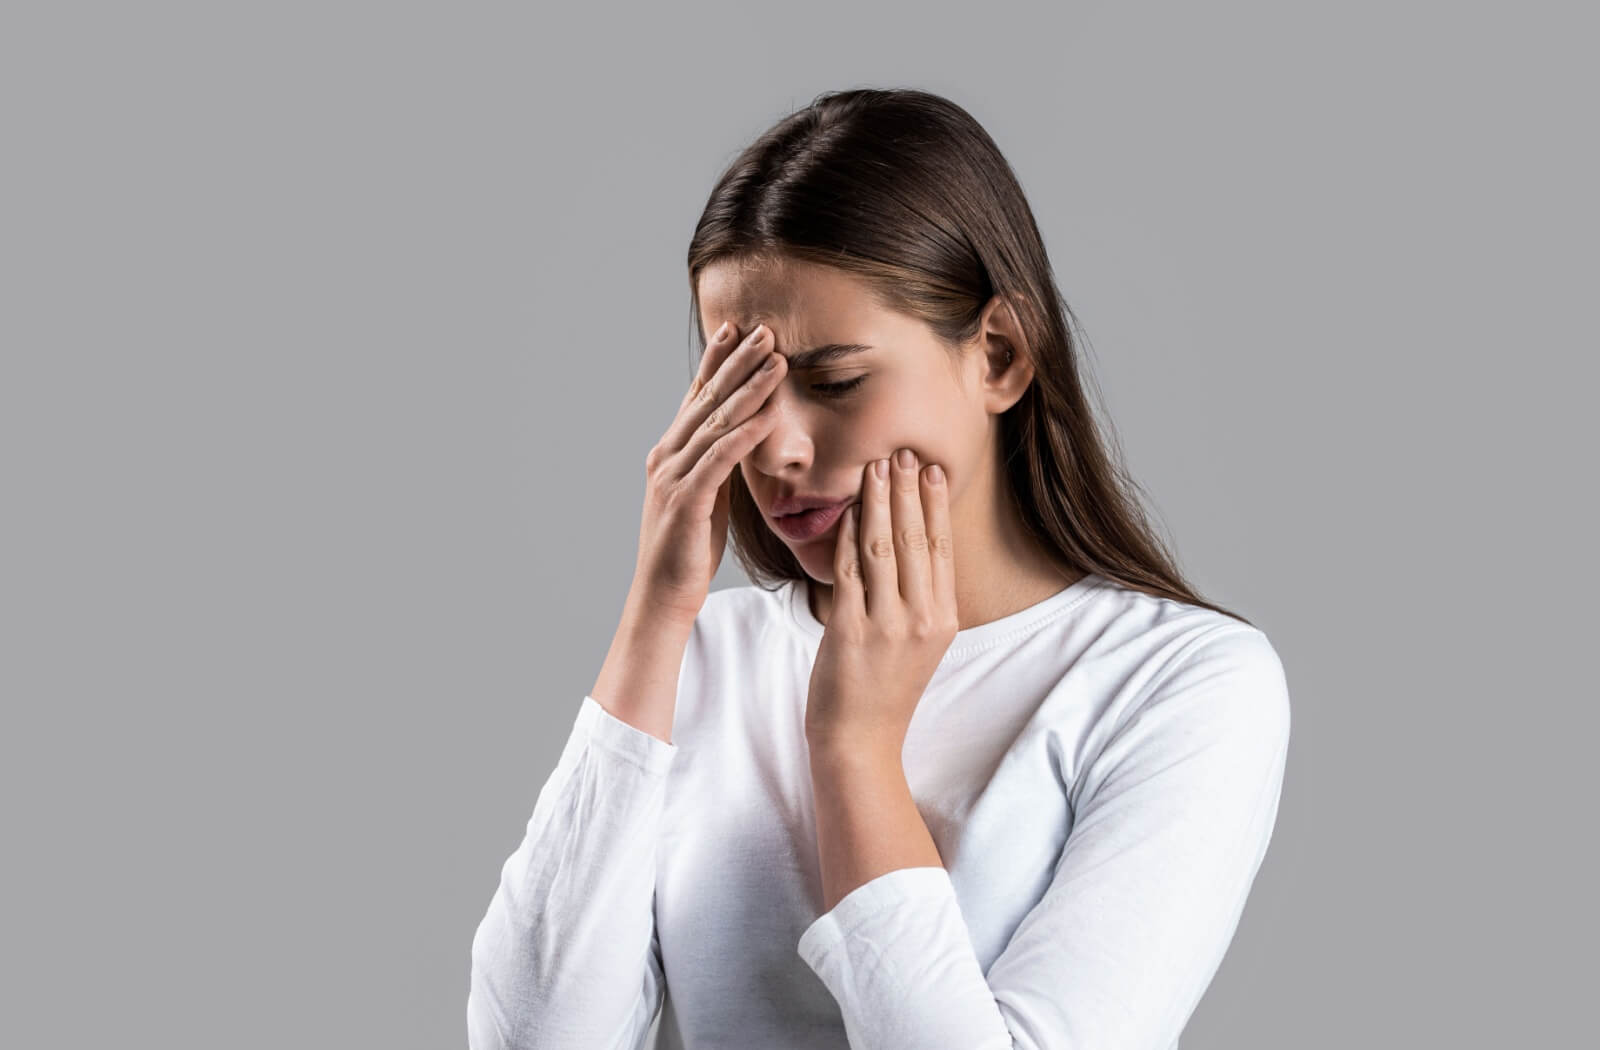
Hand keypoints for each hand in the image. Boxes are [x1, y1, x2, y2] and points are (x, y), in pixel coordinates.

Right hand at [631, 322, 786, 624]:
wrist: (661, 595)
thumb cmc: (687, 549)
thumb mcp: (706, 496)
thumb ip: (717, 464)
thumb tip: (740, 439)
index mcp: (671, 452)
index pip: (696, 396)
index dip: (716, 360)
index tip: (737, 329)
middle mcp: (667, 456)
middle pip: (707, 398)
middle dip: (737, 361)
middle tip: (765, 330)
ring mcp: (674, 476)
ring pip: (716, 422)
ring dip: (749, 389)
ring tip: (776, 360)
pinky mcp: (686, 500)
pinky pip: (720, 459)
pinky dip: (745, 434)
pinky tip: (767, 414)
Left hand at [805, 448, 957, 755]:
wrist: (860, 742)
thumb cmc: (882, 691)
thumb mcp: (918, 643)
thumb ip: (918, 598)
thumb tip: (909, 544)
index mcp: (943, 619)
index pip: (939, 547)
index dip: (933, 504)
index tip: (929, 468)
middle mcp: (921, 618)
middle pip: (914, 538)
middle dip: (907, 490)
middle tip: (901, 451)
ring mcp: (887, 625)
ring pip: (883, 547)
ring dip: (878, 501)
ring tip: (875, 467)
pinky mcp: (851, 631)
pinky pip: (849, 570)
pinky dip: (848, 535)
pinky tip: (847, 510)